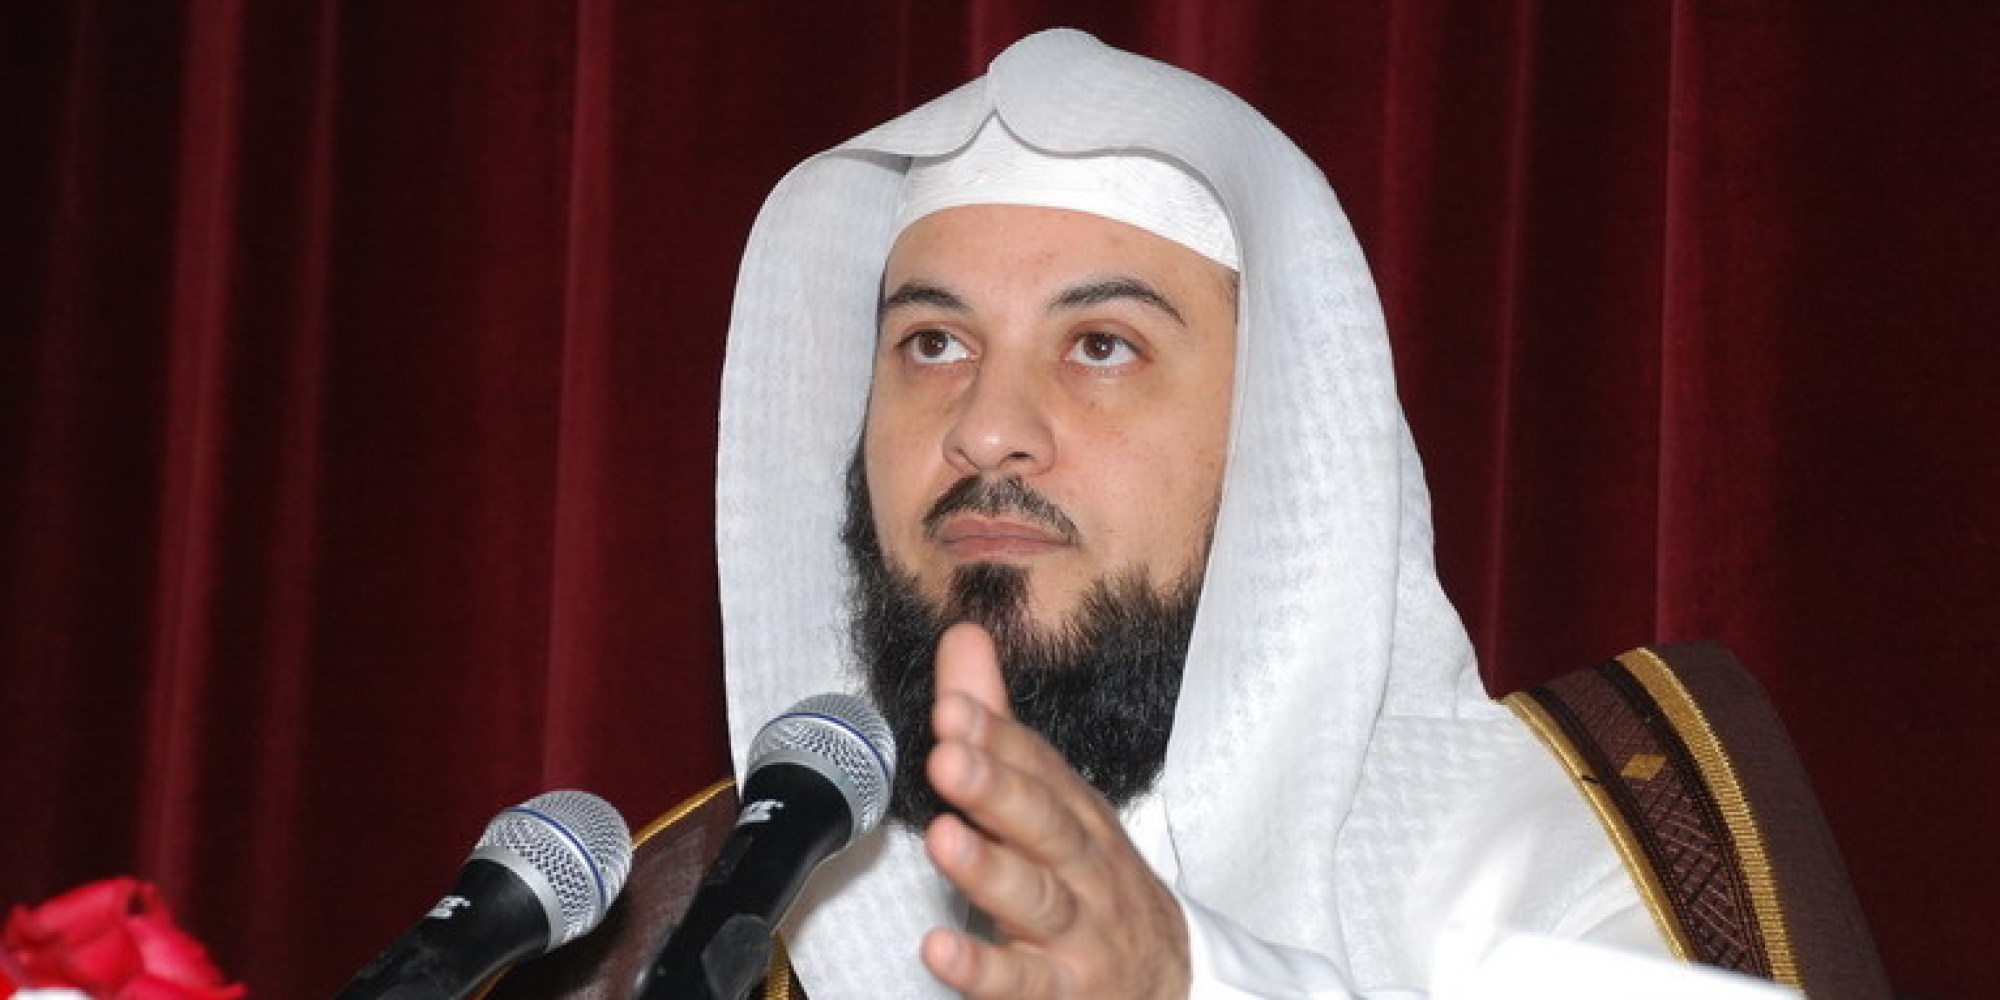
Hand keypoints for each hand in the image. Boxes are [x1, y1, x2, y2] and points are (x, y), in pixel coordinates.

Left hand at [919, 622, 1190, 998]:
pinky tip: (939, 949)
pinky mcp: (1063, 992)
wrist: (1173, 986)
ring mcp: (1077, 932)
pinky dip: (982, 968)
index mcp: (1077, 815)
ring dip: (989, 870)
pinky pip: (1022, 983)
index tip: (953, 708)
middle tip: (949, 757)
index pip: (1040, 766)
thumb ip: (999, 725)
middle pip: (1045, 823)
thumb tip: (962, 634)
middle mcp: (1083, 867)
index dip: (998, 737)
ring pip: (1037, 898)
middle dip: (999, 788)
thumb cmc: (1095, 886)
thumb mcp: (1056, 803)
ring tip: (943, 841)